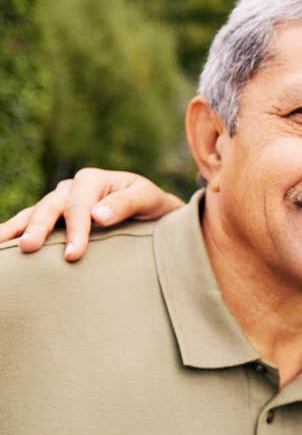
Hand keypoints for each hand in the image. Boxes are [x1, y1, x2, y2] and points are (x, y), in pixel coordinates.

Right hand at [0, 168, 184, 260]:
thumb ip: (126, 204)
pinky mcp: (55, 216)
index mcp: (93, 180)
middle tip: (29, 248)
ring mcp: (60, 201)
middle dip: (39, 228)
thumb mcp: (148, 199)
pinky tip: (3, 242)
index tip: (73, 255)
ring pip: (34, 212)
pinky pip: (32, 221)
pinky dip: (16, 229)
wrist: (153, 210)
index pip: (79, 205)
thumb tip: (98, 216)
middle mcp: (72, 187)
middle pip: (50, 207)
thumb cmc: (151, 205)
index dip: (75, 230)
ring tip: (1, 243)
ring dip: (17, 227)